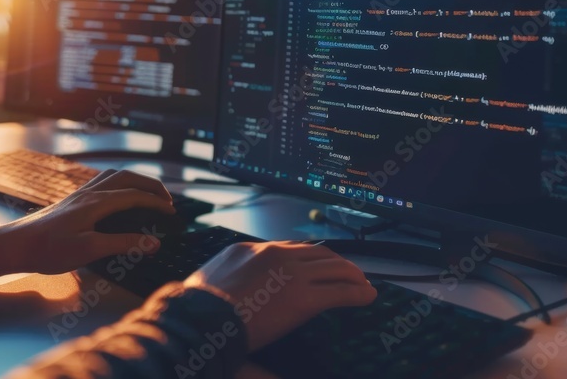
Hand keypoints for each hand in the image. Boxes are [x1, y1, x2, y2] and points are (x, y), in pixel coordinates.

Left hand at [0, 170, 174, 281]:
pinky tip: (117, 197)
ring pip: (114, 176)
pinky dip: (119, 184)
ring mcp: (79, 195)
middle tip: (166, 199)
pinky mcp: (72, 201)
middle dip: (150, 185)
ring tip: (148, 194)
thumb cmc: (48, 249)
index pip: (135, 196)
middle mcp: (89, 193)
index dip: (156, 203)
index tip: (172, 213)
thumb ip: (123, 244)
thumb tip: (154, 243)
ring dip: (135, 181)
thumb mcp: (89, 250)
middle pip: (127, 177)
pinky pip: (102, 182)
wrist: (15, 245)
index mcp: (96, 203)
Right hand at [183, 242, 376, 350]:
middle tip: (350, 272)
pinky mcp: (304, 298)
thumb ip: (231, 275)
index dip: (311, 257)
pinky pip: (340, 291)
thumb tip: (234, 286)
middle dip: (338, 263)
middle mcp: (275, 254)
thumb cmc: (200, 307)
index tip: (318, 264)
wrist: (202, 318)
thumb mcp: (212, 278)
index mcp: (252, 249)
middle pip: (318, 252)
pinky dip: (358, 293)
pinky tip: (366, 297)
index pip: (291, 247)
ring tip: (363, 284)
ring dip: (353, 276)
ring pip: (334, 267)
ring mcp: (292, 274)